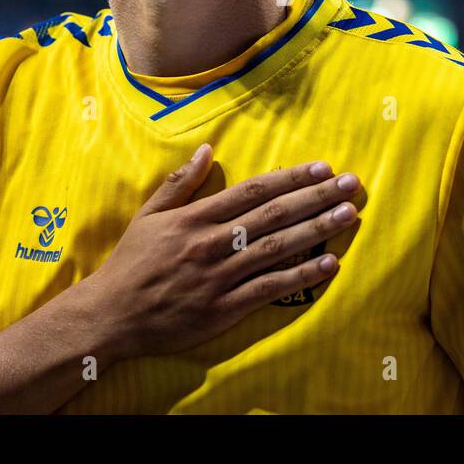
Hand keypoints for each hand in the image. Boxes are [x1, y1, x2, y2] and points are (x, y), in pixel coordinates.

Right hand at [88, 145, 360, 359]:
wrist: (112, 315)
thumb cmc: (132, 263)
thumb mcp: (149, 215)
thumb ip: (180, 182)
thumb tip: (207, 149)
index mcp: (195, 217)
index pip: (253, 191)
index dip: (290, 178)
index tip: (322, 168)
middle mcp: (211, 243)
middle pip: (273, 215)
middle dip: (315, 197)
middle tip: (352, 184)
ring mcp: (219, 277)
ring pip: (276, 248)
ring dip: (316, 230)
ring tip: (349, 215)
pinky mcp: (224, 308)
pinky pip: (269, 289)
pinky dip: (301, 276)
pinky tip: (328, 264)